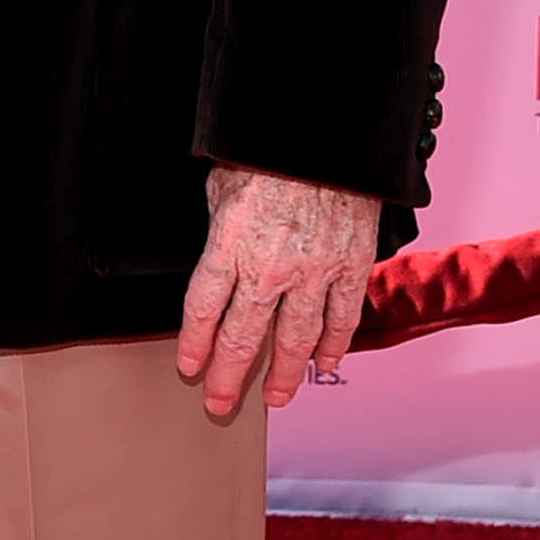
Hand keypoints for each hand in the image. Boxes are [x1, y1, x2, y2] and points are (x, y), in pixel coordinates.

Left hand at [177, 163, 380, 420]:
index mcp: (230, 245)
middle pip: (243, 338)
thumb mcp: (223, 186)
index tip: (189, 367)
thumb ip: (221, 229)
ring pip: (295, 340)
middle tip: (219, 403)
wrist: (328, 136)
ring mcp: (314, 273)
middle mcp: (269, 268)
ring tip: (275, 397)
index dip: (194, 344)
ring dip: (283, 374)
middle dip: (228, 376)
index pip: (204, 309)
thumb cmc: (269, 153)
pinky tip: (325, 363)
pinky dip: (333, 346)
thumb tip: (219, 254)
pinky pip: (341, 319)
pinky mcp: (350, 268)